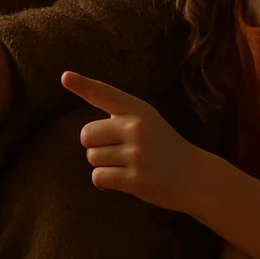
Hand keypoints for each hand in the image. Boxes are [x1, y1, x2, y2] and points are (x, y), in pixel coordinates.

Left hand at [62, 70, 203, 213]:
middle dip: (94, 145)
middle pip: (87, 134)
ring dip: (102, 164)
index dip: (82, 84)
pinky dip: (104, 181)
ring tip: (126, 165)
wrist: (194, 175)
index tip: (65, 77)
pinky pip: (99, 177)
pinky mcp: (135, 179)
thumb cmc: (162, 145)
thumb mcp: (147, 120)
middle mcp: (136, 128)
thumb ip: (120, 117)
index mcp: (138, 109)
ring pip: (92, 157)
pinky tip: (122, 179)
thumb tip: (87, 130)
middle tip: (117, 150)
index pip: (105, 93)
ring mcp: (137, 154)